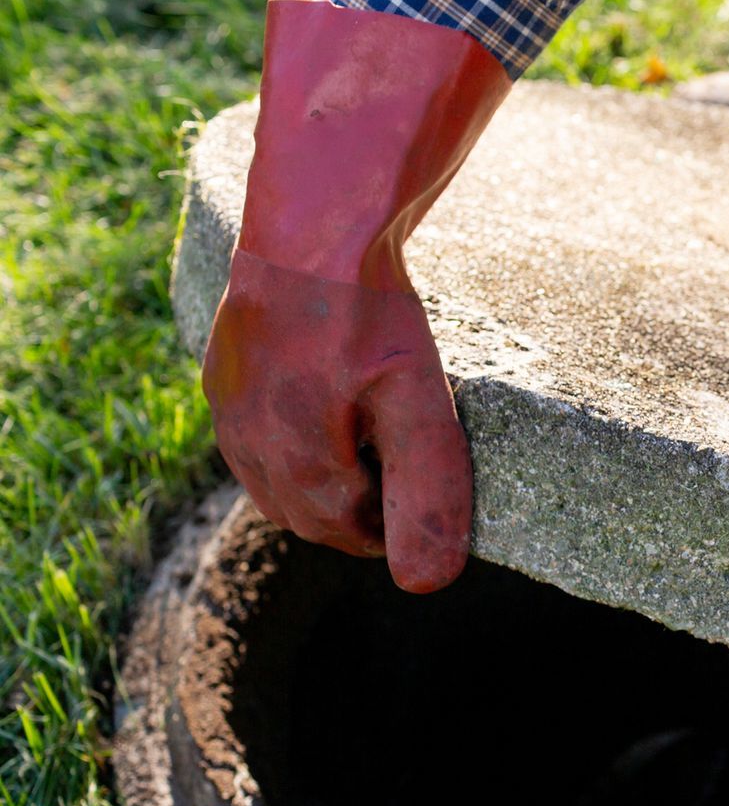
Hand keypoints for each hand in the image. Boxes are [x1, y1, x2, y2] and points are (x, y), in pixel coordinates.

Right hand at [203, 253, 471, 591]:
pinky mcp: (223, 369)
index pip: (343, 532)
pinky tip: (333, 404)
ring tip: (374, 442)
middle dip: (353, 509)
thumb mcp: (418, 403)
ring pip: (273, 474)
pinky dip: (294, 437)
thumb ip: (425, 491)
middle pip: (304, 510)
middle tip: (404, 477)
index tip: (424, 505)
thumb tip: (427, 584)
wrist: (314, 221)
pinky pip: (254, 430)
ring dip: (322, 475)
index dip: (389, 530)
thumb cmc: (369, 311)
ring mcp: (227, 403)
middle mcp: (245, 442)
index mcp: (292, 463)